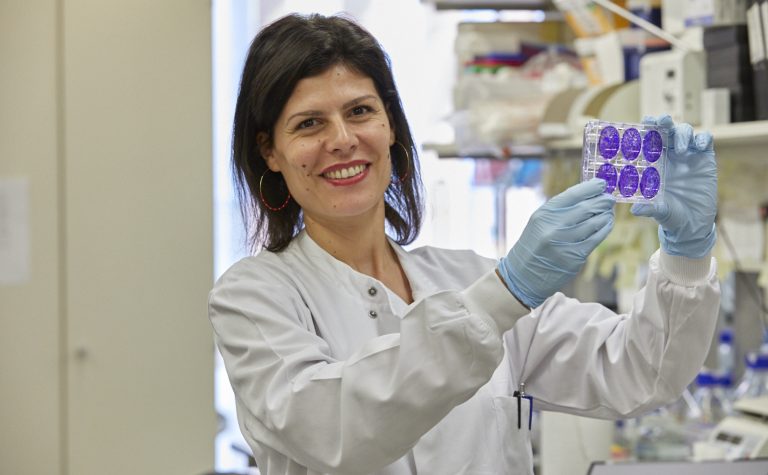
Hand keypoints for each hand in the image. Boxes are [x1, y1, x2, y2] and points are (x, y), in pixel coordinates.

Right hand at [498, 178, 614, 307]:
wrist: (524, 273)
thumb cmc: (534, 242)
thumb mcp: (540, 220)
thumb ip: (561, 208)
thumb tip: (589, 193)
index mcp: (545, 214)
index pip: (573, 194)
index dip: (591, 187)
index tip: (602, 184)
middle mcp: (554, 227)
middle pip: (588, 208)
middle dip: (603, 201)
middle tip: (609, 199)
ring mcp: (565, 243)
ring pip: (595, 223)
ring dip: (606, 215)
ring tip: (608, 212)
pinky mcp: (575, 257)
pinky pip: (596, 239)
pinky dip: (605, 229)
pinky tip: (606, 224)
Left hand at [630, 115, 716, 258]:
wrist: (692, 222)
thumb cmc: (670, 214)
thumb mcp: (659, 211)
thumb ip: (649, 208)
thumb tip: (635, 210)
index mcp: (654, 162)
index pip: (649, 139)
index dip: (647, 128)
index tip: (645, 121)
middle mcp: (669, 155)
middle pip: (667, 129)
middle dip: (664, 122)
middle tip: (663, 121)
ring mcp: (688, 154)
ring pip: (685, 131)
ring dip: (683, 133)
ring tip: (682, 149)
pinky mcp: (705, 157)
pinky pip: (706, 139)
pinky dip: (703, 138)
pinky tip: (700, 147)